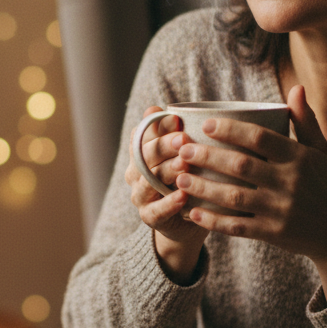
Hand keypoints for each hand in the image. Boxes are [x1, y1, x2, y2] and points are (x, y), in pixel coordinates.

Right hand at [125, 107, 208, 279]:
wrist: (189, 221)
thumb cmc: (190, 178)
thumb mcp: (187, 153)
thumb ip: (179, 133)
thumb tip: (169, 106)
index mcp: (141, 153)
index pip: (141, 135)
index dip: (157, 126)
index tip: (177, 120)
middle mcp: (136, 172)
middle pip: (144, 156)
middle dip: (163, 146)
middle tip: (183, 139)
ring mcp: (141, 195)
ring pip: (148, 181)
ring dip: (166, 171)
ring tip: (184, 165)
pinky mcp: (149, 217)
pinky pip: (155, 210)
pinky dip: (168, 203)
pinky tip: (183, 196)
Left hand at [174, 86, 326, 300]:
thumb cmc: (325, 186)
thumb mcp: (321, 153)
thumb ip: (305, 121)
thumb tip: (297, 87)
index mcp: (300, 158)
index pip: (261, 138)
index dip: (231, 129)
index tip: (206, 124)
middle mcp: (291, 182)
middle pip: (241, 165)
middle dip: (208, 156)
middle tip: (182, 150)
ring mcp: (282, 210)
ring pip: (234, 196)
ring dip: (203, 187)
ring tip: (179, 178)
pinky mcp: (274, 233)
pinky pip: (237, 226)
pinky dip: (213, 220)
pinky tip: (192, 212)